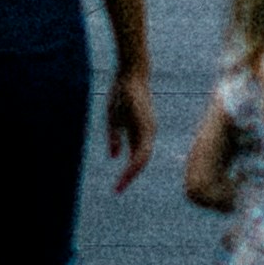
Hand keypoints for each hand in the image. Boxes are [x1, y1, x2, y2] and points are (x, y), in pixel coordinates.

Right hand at [105, 65, 158, 189]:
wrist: (130, 74)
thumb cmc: (122, 93)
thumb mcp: (115, 119)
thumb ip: (115, 137)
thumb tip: (115, 157)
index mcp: (140, 131)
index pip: (136, 156)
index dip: (128, 171)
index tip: (117, 184)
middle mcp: (147, 132)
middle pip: (140, 160)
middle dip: (129, 176)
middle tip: (117, 190)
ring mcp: (148, 129)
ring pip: (143, 158)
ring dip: (132, 173)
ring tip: (121, 186)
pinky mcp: (146, 126)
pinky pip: (142, 149)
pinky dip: (135, 162)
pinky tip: (128, 170)